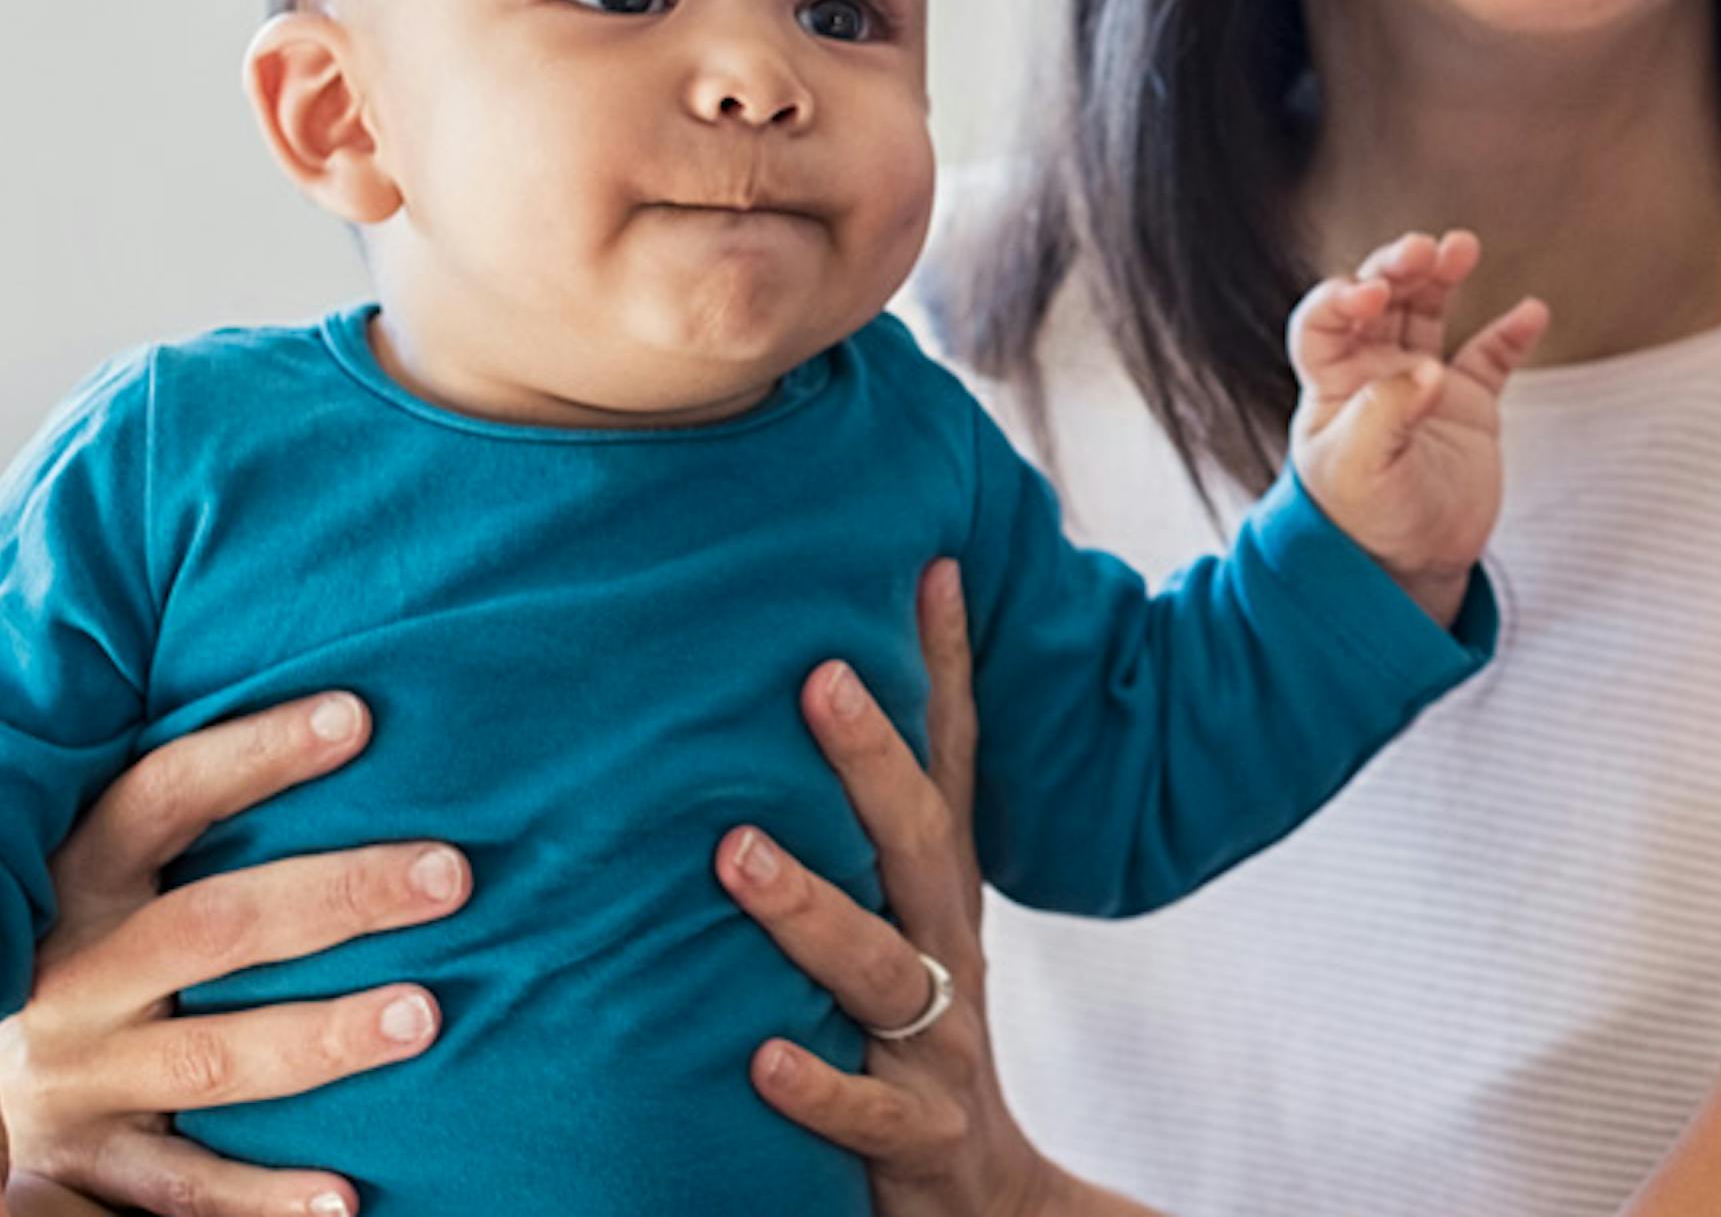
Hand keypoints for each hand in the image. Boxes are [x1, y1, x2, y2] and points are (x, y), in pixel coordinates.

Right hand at [0, 693, 465, 1216]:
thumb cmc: (85, 954)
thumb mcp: (106, 885)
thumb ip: (197, 826)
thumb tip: (358, 717)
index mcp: (78, 887)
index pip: (162, 798)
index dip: (254, 755)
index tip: (358, 715)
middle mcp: (75, 977)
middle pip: (213, 927)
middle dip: (337, 896)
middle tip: (450, 875)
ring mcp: (83, 1075)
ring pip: (214, 1057)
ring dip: (323, 1037)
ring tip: (424, 1015)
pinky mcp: (93, 1165)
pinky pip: (186, 1187)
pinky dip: (265, 1196)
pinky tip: (346, 1196)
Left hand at [723, 563, 1158, 1216]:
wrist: (984, 1203)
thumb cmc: (911, 1048)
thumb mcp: (904, 937)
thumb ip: (864, 846)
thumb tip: (802, 712)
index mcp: (941, 904)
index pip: (951, 769)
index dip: (945, 671)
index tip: (928, 567)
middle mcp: (949, 959)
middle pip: (923, 844)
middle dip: (874, 758)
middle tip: (816, 675)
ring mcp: (935, 1051)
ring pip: (880, 969)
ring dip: (810, 907)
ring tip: (735, 852)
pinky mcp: (914, 1139)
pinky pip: (858, 1112)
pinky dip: (812, 1082)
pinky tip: (758, 1054)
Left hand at [1284, 230, 1549, 624]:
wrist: (1412, 568)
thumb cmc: (1366, 523)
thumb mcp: (1360, 472)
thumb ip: (1387, 414)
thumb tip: (1430, 370)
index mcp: (1331, 385)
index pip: (1324, 320)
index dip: (1341, 297)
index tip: (1371, 294)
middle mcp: (1374, 373)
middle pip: (1381, 300)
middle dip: (1399, 268)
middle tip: (1425, 250)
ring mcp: (1424, 383)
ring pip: (1429, 312)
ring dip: (1442, 277)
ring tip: (1461, 249)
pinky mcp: (1470, 403)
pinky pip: (1491, 356)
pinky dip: (1511, 333)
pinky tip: (1531, 312)